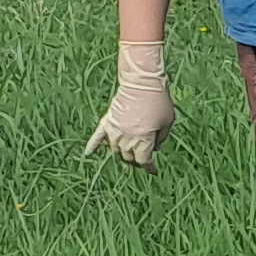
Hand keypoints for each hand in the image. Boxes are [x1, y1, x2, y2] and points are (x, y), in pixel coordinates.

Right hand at [86, 46, 172, 165]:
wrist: (142, 84)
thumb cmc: (159, 103)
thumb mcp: (168, 122)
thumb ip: (161, 138)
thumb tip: (154, 149)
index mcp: (143, 140)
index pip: (143, 160)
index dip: (149, 167)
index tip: (153, 171)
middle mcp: (126, 138)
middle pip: (128, 156)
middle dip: (136, 158)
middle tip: (142, 157)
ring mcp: (114, 130)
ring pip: (115, 148)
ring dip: (122, 151)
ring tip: (128, 151)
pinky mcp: (107, 121)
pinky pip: (97, 136)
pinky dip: (92, 145)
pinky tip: (88, 153)